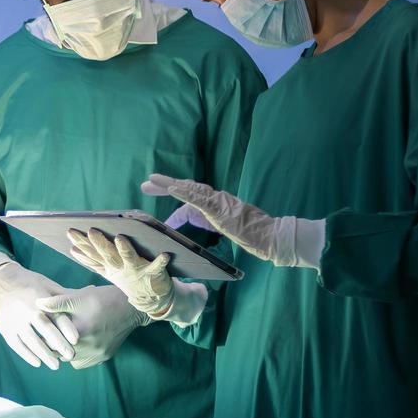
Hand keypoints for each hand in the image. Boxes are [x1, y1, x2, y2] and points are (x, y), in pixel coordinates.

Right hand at [0, 261, 79, 369]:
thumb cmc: (28, 282)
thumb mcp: (46, 284)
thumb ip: (64, 295)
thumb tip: (91, 289)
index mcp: (38, 297)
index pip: (54, 314)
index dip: (65, 327)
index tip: (76, 339)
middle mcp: (25, 309)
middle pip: (44, 329)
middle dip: (58, 344)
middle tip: (70, 355)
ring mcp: (13, 320)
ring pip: (30, 340)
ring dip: (43, 354)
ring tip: (56, 365)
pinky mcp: (4, 328)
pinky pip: (16, 344)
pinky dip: (26, 355)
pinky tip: (37, 362)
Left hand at [34, 285, 146, 369]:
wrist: (131, 307)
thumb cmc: (103, 299)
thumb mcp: (79, 296)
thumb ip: (57, 302)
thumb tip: (37, 303)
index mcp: (79, 332)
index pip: (51, 343)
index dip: (44, 338)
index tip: (40, 331)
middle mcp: (88, 347)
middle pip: (60, 354)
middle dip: (54, 346)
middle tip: (49, 337)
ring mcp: (97, 354)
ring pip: (72, 360)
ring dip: (65, 352)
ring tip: (62, 340)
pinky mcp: (104, 357)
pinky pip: (85, 362)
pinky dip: (78, 356)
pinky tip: (77, 345)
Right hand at [66, 228, 174, 317]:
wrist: (154, 298)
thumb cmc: (131, 278)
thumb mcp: (109, 270)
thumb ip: (93, 260)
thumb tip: (73, 249)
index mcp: (110, 266)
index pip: (93, 253)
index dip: (82, 244)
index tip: (71, 233)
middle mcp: (121, 268)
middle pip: (109, 254)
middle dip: (100, 243)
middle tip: (91, 231)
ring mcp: (137, 271)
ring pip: (129, 257)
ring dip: (124, 248)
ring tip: (120, 238)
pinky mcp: (154, 274)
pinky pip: (158, 267)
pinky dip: (161, 262)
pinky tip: (165, 254)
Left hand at [141, 175, 321, 268]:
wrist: (270, 236)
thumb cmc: (252, 234)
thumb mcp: (227, 229)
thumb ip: (214, 224)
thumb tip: (203, 225)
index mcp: (216, 205)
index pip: (191, 202)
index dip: (175, 203)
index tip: (163, 213)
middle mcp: (216, 199)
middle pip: (187, 189)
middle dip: (166, 185)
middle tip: (146, 183)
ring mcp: (218, 202)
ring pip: (190, 189)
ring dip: (170, 184)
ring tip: (153, 180)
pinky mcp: (220, 207)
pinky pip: (198, 198)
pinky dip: (184, 192)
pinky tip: (172, 188)